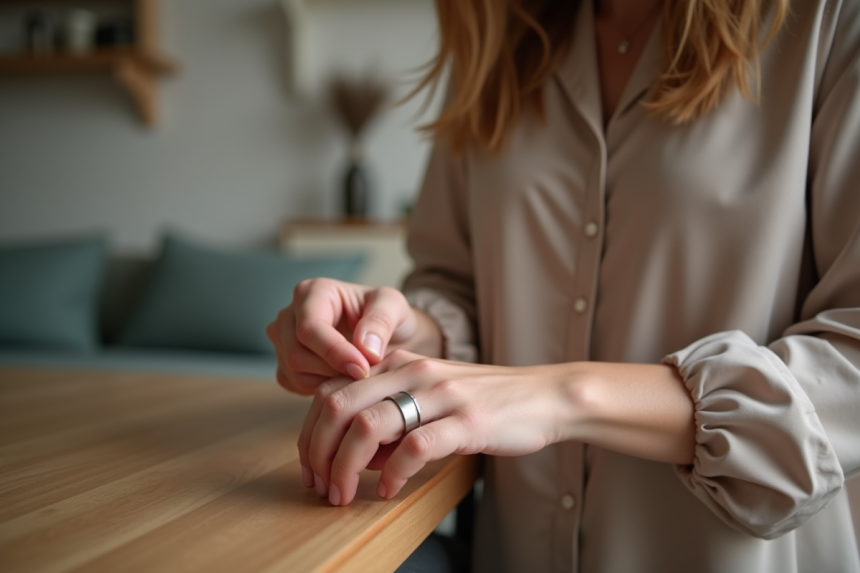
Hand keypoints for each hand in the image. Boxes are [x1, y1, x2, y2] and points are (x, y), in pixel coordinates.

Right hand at [266, 279, 417, 394]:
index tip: (363, 369)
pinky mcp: (284, 364)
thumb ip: (381, 322)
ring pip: (294, 373)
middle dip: (332, 370)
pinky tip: (344, 380)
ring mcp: (283, 340)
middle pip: (296, 354)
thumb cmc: (387, 315)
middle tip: (364, 375)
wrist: (384, 335)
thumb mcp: (394, 307)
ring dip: (328, 381)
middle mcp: (290, 315)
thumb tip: (364, 348)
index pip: (310, 328)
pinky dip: (320, 388)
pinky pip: (295, 384)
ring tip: (357, 375)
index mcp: (312, 292)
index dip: (334, 352)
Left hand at [298, 349, 572, 505]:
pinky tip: (389, 490)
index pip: (331, 391)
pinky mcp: (466, 420)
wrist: (543, 396)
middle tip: (320, 486)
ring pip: (368, 426)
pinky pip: (415, 447)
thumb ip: (389, 415)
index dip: (310, 434)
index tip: (311, 468)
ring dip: (345, 467)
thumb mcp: (428, 395)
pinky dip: (393, 473)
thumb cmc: (482, 401)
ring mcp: (439, 394)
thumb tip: (351, 456)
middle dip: (317, 452)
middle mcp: (412, 371)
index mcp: (397, 363)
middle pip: (338, 406)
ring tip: (344, 494)